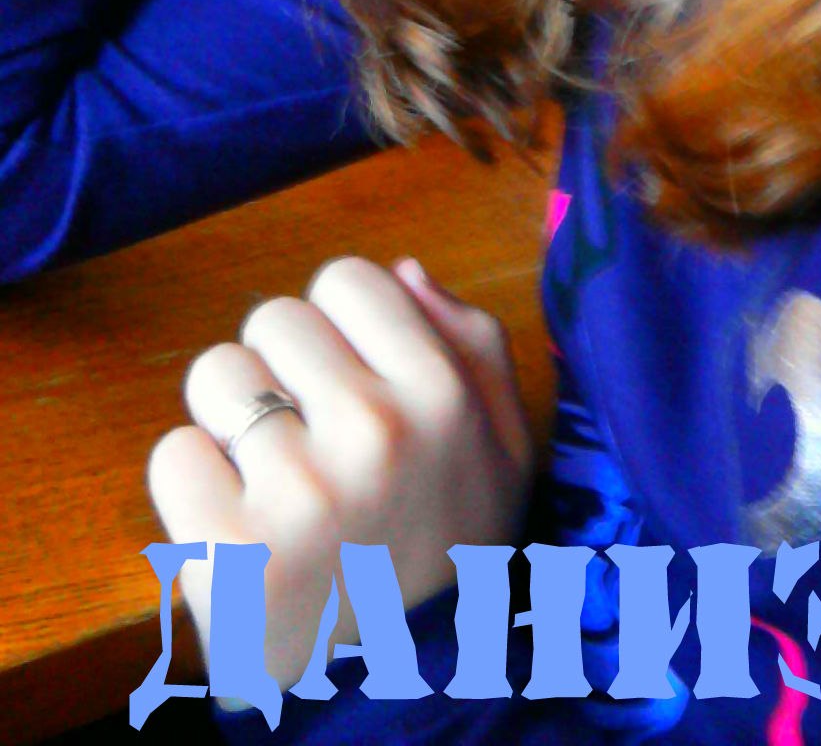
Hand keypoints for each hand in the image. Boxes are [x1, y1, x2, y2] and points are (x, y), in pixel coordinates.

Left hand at [148, 257, 532, 689]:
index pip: (346, 277)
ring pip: (215, 375)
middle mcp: (374, 430)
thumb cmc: (456, 551)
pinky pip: (172, 455)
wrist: (413, 691)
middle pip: (272, 317)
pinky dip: (191, 487)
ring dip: (231, 421)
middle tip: (307, 438)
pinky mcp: (228, 553)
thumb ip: (471, 343)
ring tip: (269, 478)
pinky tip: (236, 522)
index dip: (339, 325)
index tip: (347, 378)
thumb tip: (404, 272)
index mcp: (441, 392)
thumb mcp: (505, 444)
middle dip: (282, 370)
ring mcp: (298, 493)